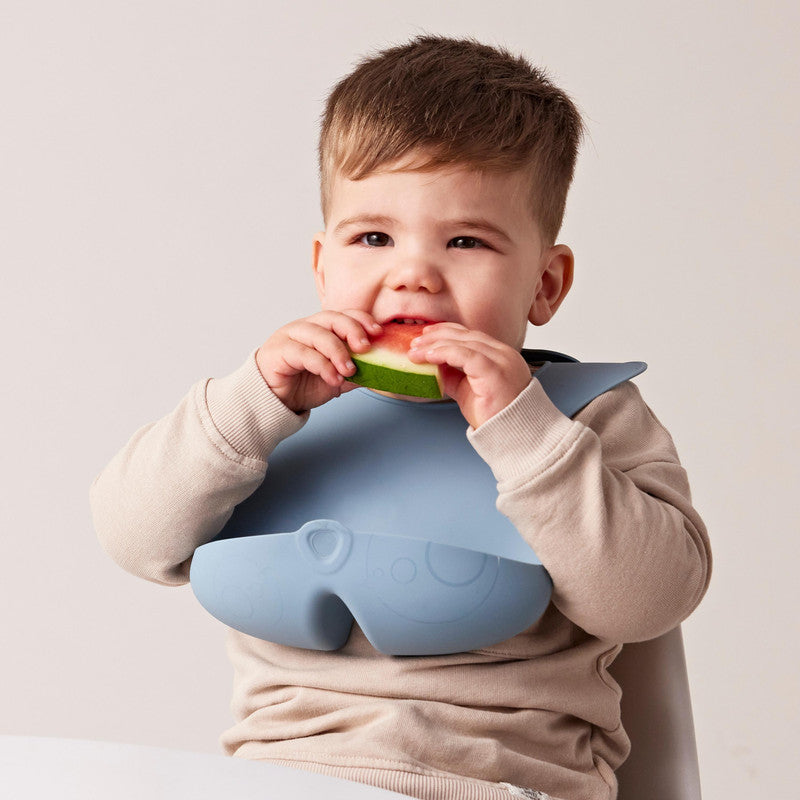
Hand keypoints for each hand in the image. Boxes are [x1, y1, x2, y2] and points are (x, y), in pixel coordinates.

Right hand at [256, 310, 381, 412]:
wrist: (274, 402)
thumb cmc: (302, 386)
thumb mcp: (336, 380)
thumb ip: (355, 373)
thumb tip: (381, 371)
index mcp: (320, 329)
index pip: (342, 315)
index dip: (361, 319)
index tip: (378, 332)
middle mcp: (305, 328)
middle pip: (331, 318)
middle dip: (352, 330)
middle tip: (365, 348)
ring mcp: (290, 336)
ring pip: (318, 334)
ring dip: (338, 352)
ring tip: (349, 371)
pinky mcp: (278, 350)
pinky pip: (304, 353)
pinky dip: (323, 366)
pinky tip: (333, 379)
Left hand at [407, 323, 531, 427]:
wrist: (513, 435)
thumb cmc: (494, 416)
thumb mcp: (468, 391)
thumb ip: (454, 376)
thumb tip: (433, 367)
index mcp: (500, 356)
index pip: (471, 335)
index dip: (446, 332)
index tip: (426, 336)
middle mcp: (503, 354)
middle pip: (466, 335)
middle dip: (437, 336)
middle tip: (415, 342)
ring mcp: (501, 361)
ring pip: (464, 343)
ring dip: (435, 344)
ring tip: (416, 351)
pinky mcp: (495, 372)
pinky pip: (465, 355)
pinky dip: (444, 352)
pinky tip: (429, 356)